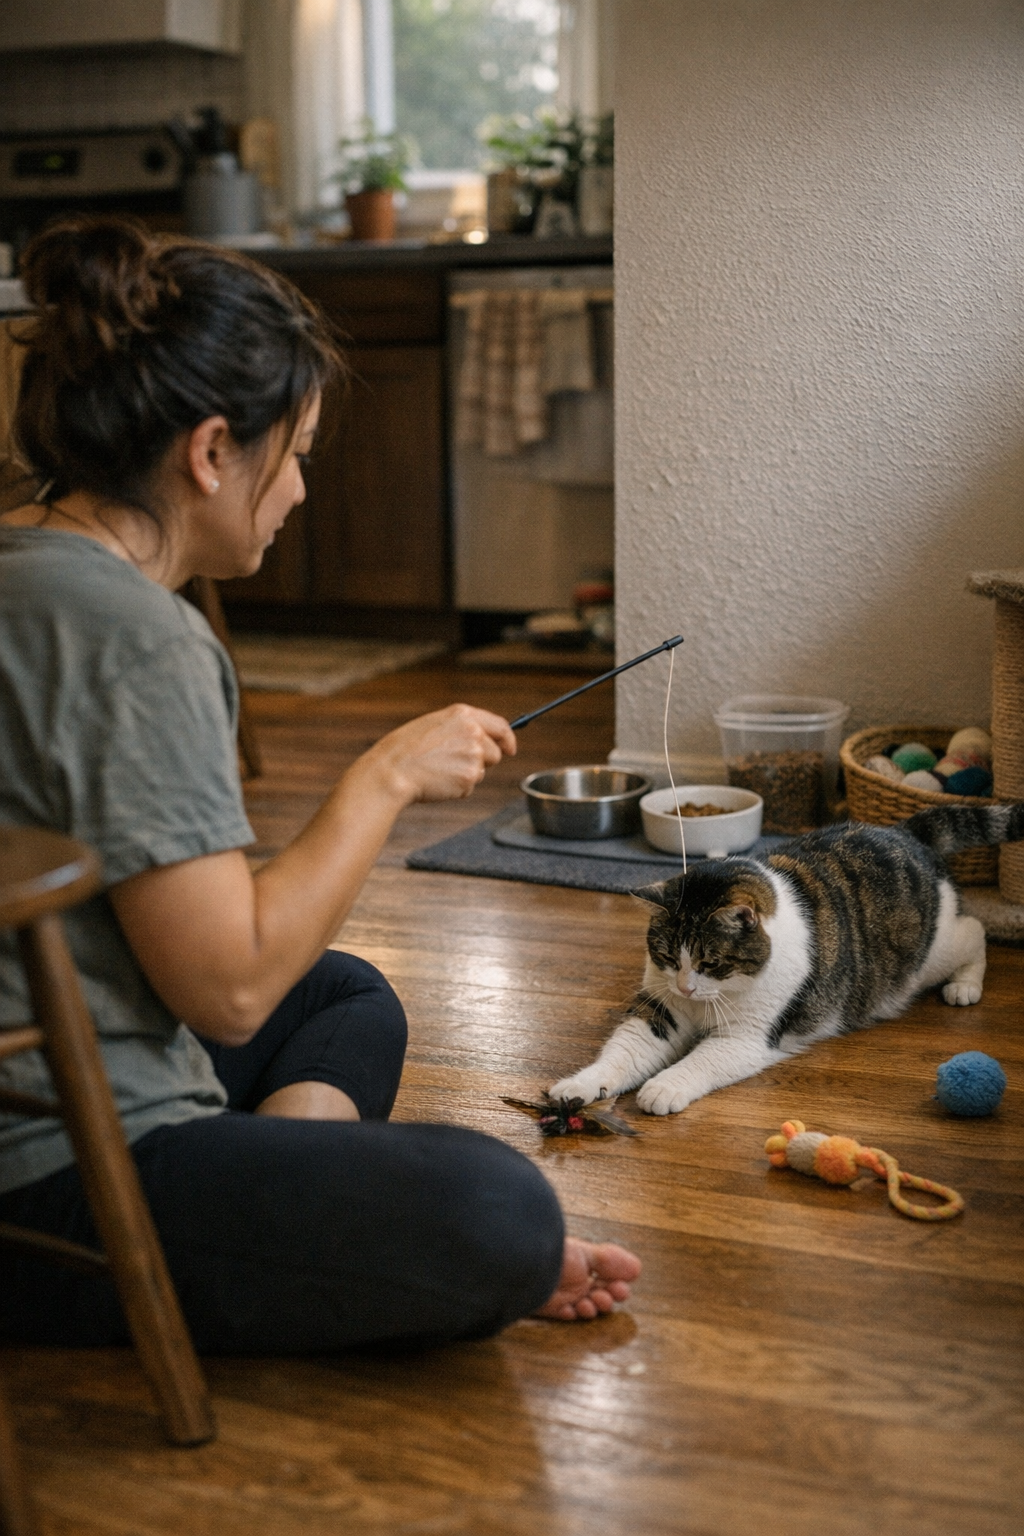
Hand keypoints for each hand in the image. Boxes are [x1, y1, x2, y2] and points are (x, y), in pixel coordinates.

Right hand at [359, 703, 516, 804]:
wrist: (392, 771)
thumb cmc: (405, 750)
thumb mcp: (434, 725)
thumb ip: (460, 729)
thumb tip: (482, 741)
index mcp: (463, 715)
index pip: (500, 726)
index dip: (508, 739)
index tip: (510, 748)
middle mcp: (474, 732)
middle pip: (494, 753)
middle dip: (481, 762)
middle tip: (452, 764)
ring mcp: (474, 755)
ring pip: (481, 772)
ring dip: (465, 774)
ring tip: (438, 770)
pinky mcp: (469, 778)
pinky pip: (469, 787)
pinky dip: (456, 788)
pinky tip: (438, 780)